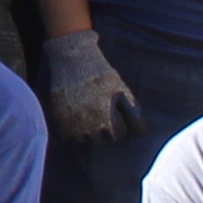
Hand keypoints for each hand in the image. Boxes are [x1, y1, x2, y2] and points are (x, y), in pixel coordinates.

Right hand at [36, 26, 137, 142]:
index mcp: (107, 118)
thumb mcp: (121, 89)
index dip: (120, 126)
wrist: (73, 61)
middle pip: (101, 140)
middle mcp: (90, 124)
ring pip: (83, 140)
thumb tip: (142, 132)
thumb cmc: (101, 74)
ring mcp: (73, 123)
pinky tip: (77, 117)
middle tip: (103, 118)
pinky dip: (73, 130)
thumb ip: (131, 111)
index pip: (118, 135)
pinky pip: (67, 135)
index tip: (117, 118)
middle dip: (105, 132)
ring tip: (90, 118)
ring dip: (88, 132)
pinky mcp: (60, 119)